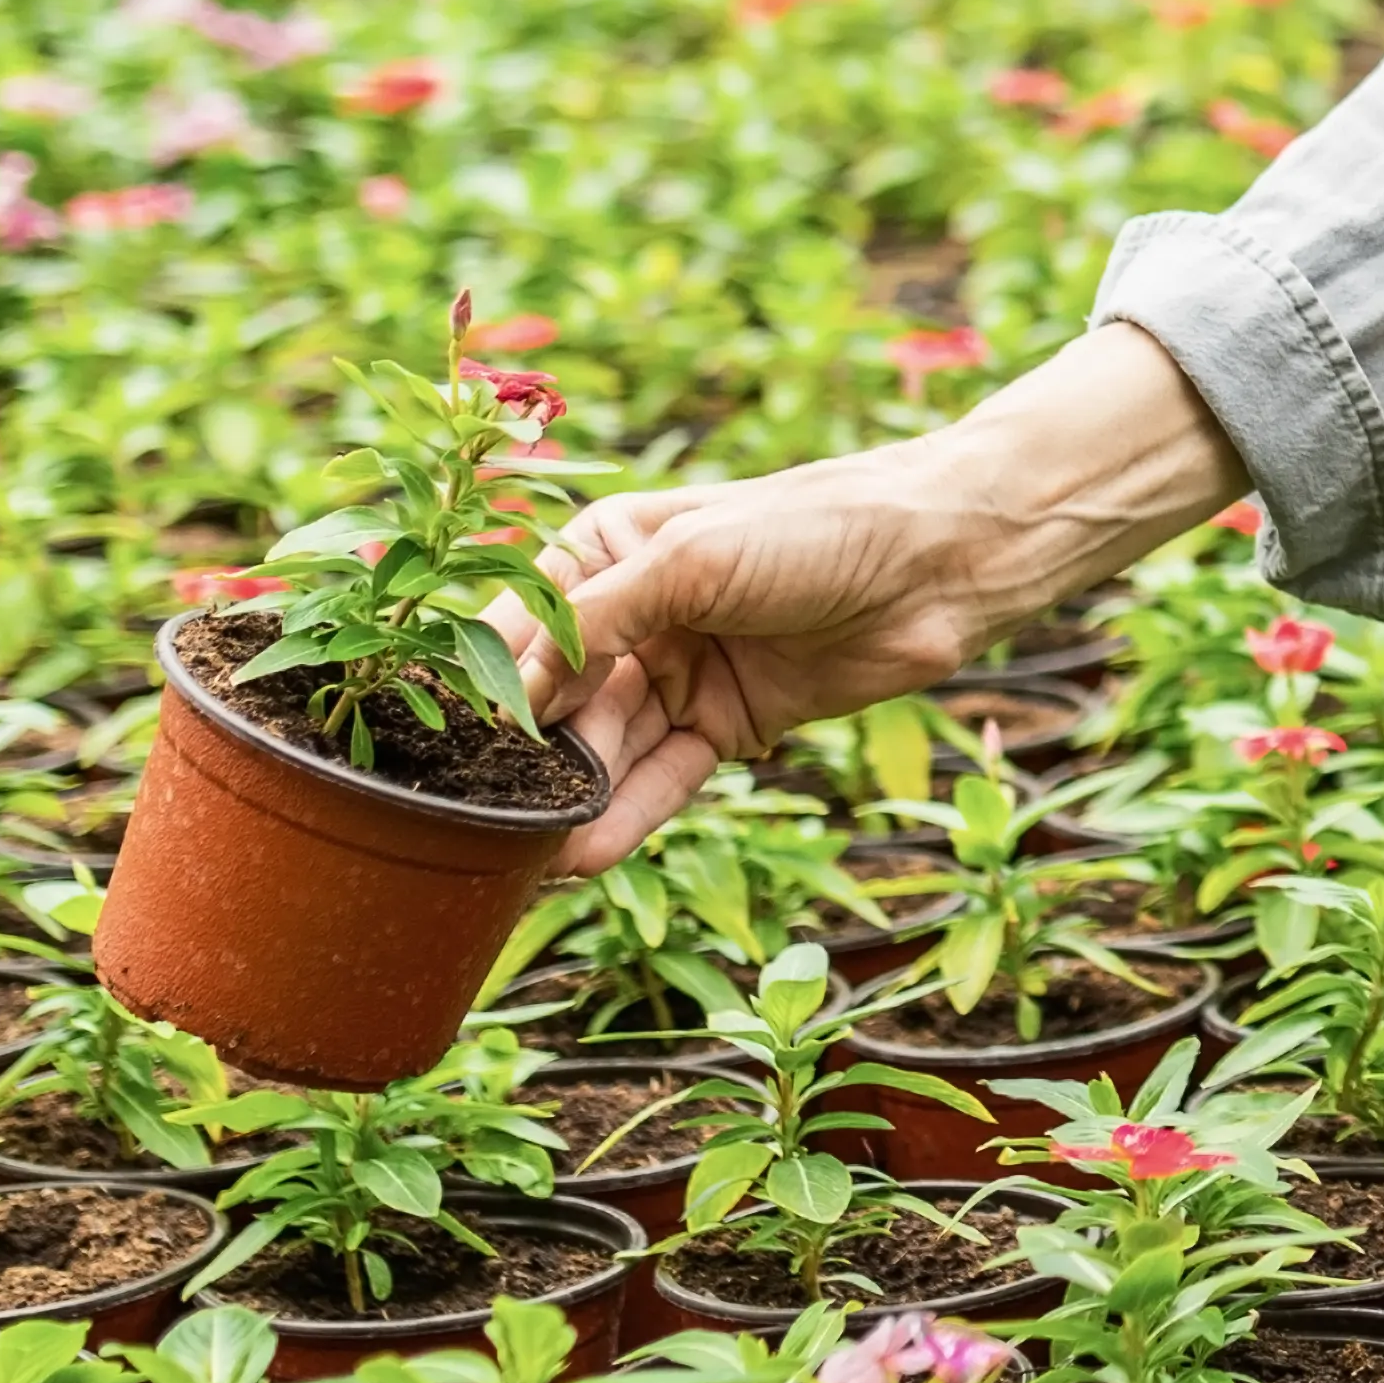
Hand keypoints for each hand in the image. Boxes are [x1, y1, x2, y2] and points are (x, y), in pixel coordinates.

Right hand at [515, 324, 1246, 872]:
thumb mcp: (692, 559)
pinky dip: (624, 816)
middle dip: (521, 755)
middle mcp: (632, 614)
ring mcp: (679, 673)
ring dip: (567, 798)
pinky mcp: (728, 724)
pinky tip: (580, 855)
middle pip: (556, 697)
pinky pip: (662, 778)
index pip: (522, 624)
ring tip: (518, 854)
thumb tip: (511, 687)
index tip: (443, 743)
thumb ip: (597, 620)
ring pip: (603, 747)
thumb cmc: (815, 527)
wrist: (941, 561)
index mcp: (604, 551)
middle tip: (469, 819)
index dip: (485, 683)